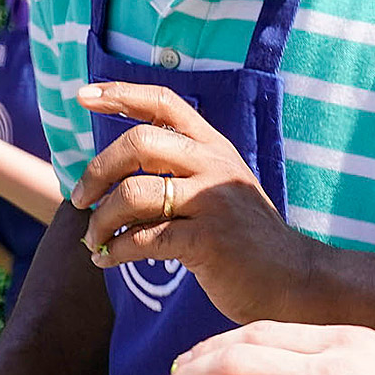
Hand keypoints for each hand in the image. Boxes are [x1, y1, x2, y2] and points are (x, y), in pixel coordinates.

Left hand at [73, 82, 320, 323]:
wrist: (294, 279)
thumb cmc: (245, 238)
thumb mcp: (222, 189)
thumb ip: (183, 172)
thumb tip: (112, 177)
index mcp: (215, 147)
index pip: (164, 103)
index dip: (121, 94)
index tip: (83, 97)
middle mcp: (215, 166)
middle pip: (140, 142)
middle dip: (97, 171)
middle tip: (80, 199)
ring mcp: (214, 202)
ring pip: (135, 194)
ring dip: (101, 219)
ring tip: (94, 239)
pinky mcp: (210, 241)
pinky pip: (145, 239)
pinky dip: (116, 251)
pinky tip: (108, 260)